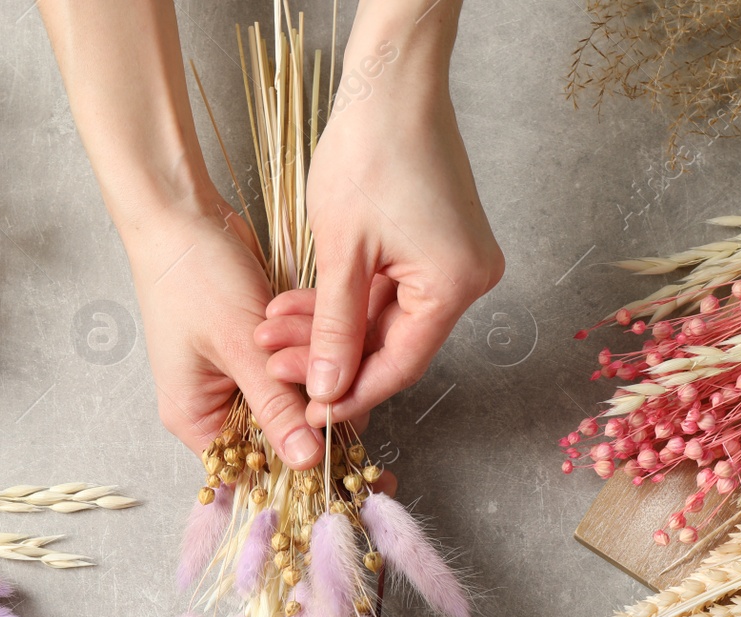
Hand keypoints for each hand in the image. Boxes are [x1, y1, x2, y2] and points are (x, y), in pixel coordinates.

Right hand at [123, 197, 323, 468]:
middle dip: (316, 408)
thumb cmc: (193, 276)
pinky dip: (311, 348)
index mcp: (199, 421)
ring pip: (295, 397)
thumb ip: (277, 406)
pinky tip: (316, 319)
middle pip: (281, 435)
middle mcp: (216, 408)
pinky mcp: (255, 351)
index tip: (355, 468)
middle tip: (349, 384)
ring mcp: (236, 378)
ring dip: (316, 370)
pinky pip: (295, 365)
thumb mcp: (240, 346)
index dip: (303, 471)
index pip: (257, 468)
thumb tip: (309, 462)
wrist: (181, 213)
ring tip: (320, 334)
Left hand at [255, 7, 503, 427]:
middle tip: (273, 360)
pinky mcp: (438, 244)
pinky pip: (388, 290)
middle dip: (327, 353)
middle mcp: (468, 279)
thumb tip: (325, 390)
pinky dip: (345, 299)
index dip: (349, 392)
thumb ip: (333, 329)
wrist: (390, 82)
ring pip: (383, 317)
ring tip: (272, 328)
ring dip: (328, 325)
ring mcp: (455, 260)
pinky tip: (298, 305)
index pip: (399, 365)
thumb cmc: (369, 150)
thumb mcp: (340, 252)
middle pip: (391, 343)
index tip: (307, 410)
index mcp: (454, 285)